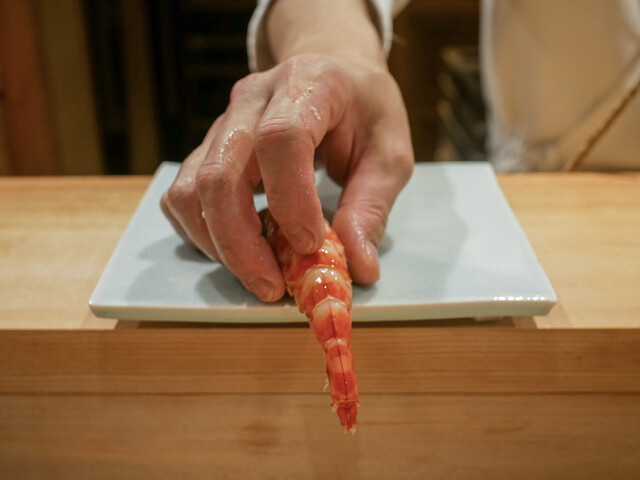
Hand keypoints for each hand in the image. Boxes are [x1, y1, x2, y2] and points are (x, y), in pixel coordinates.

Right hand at [161, 52, 412, 301]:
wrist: (331, 71)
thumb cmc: (364, 111)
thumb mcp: (389, 154)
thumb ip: (372, 208)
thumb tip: (360, 269)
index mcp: (308, 85)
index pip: (281, 140)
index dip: (292, 199)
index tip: (311, 244)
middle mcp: (253, 98)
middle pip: (222, 172)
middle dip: (242, 243)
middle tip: (272, 287)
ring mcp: (223, 122)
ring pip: (192, 189)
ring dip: (218, 244)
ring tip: (259, 273)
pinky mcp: (207, 147)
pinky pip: (182, 195)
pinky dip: (202, 233)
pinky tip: (238, 249)